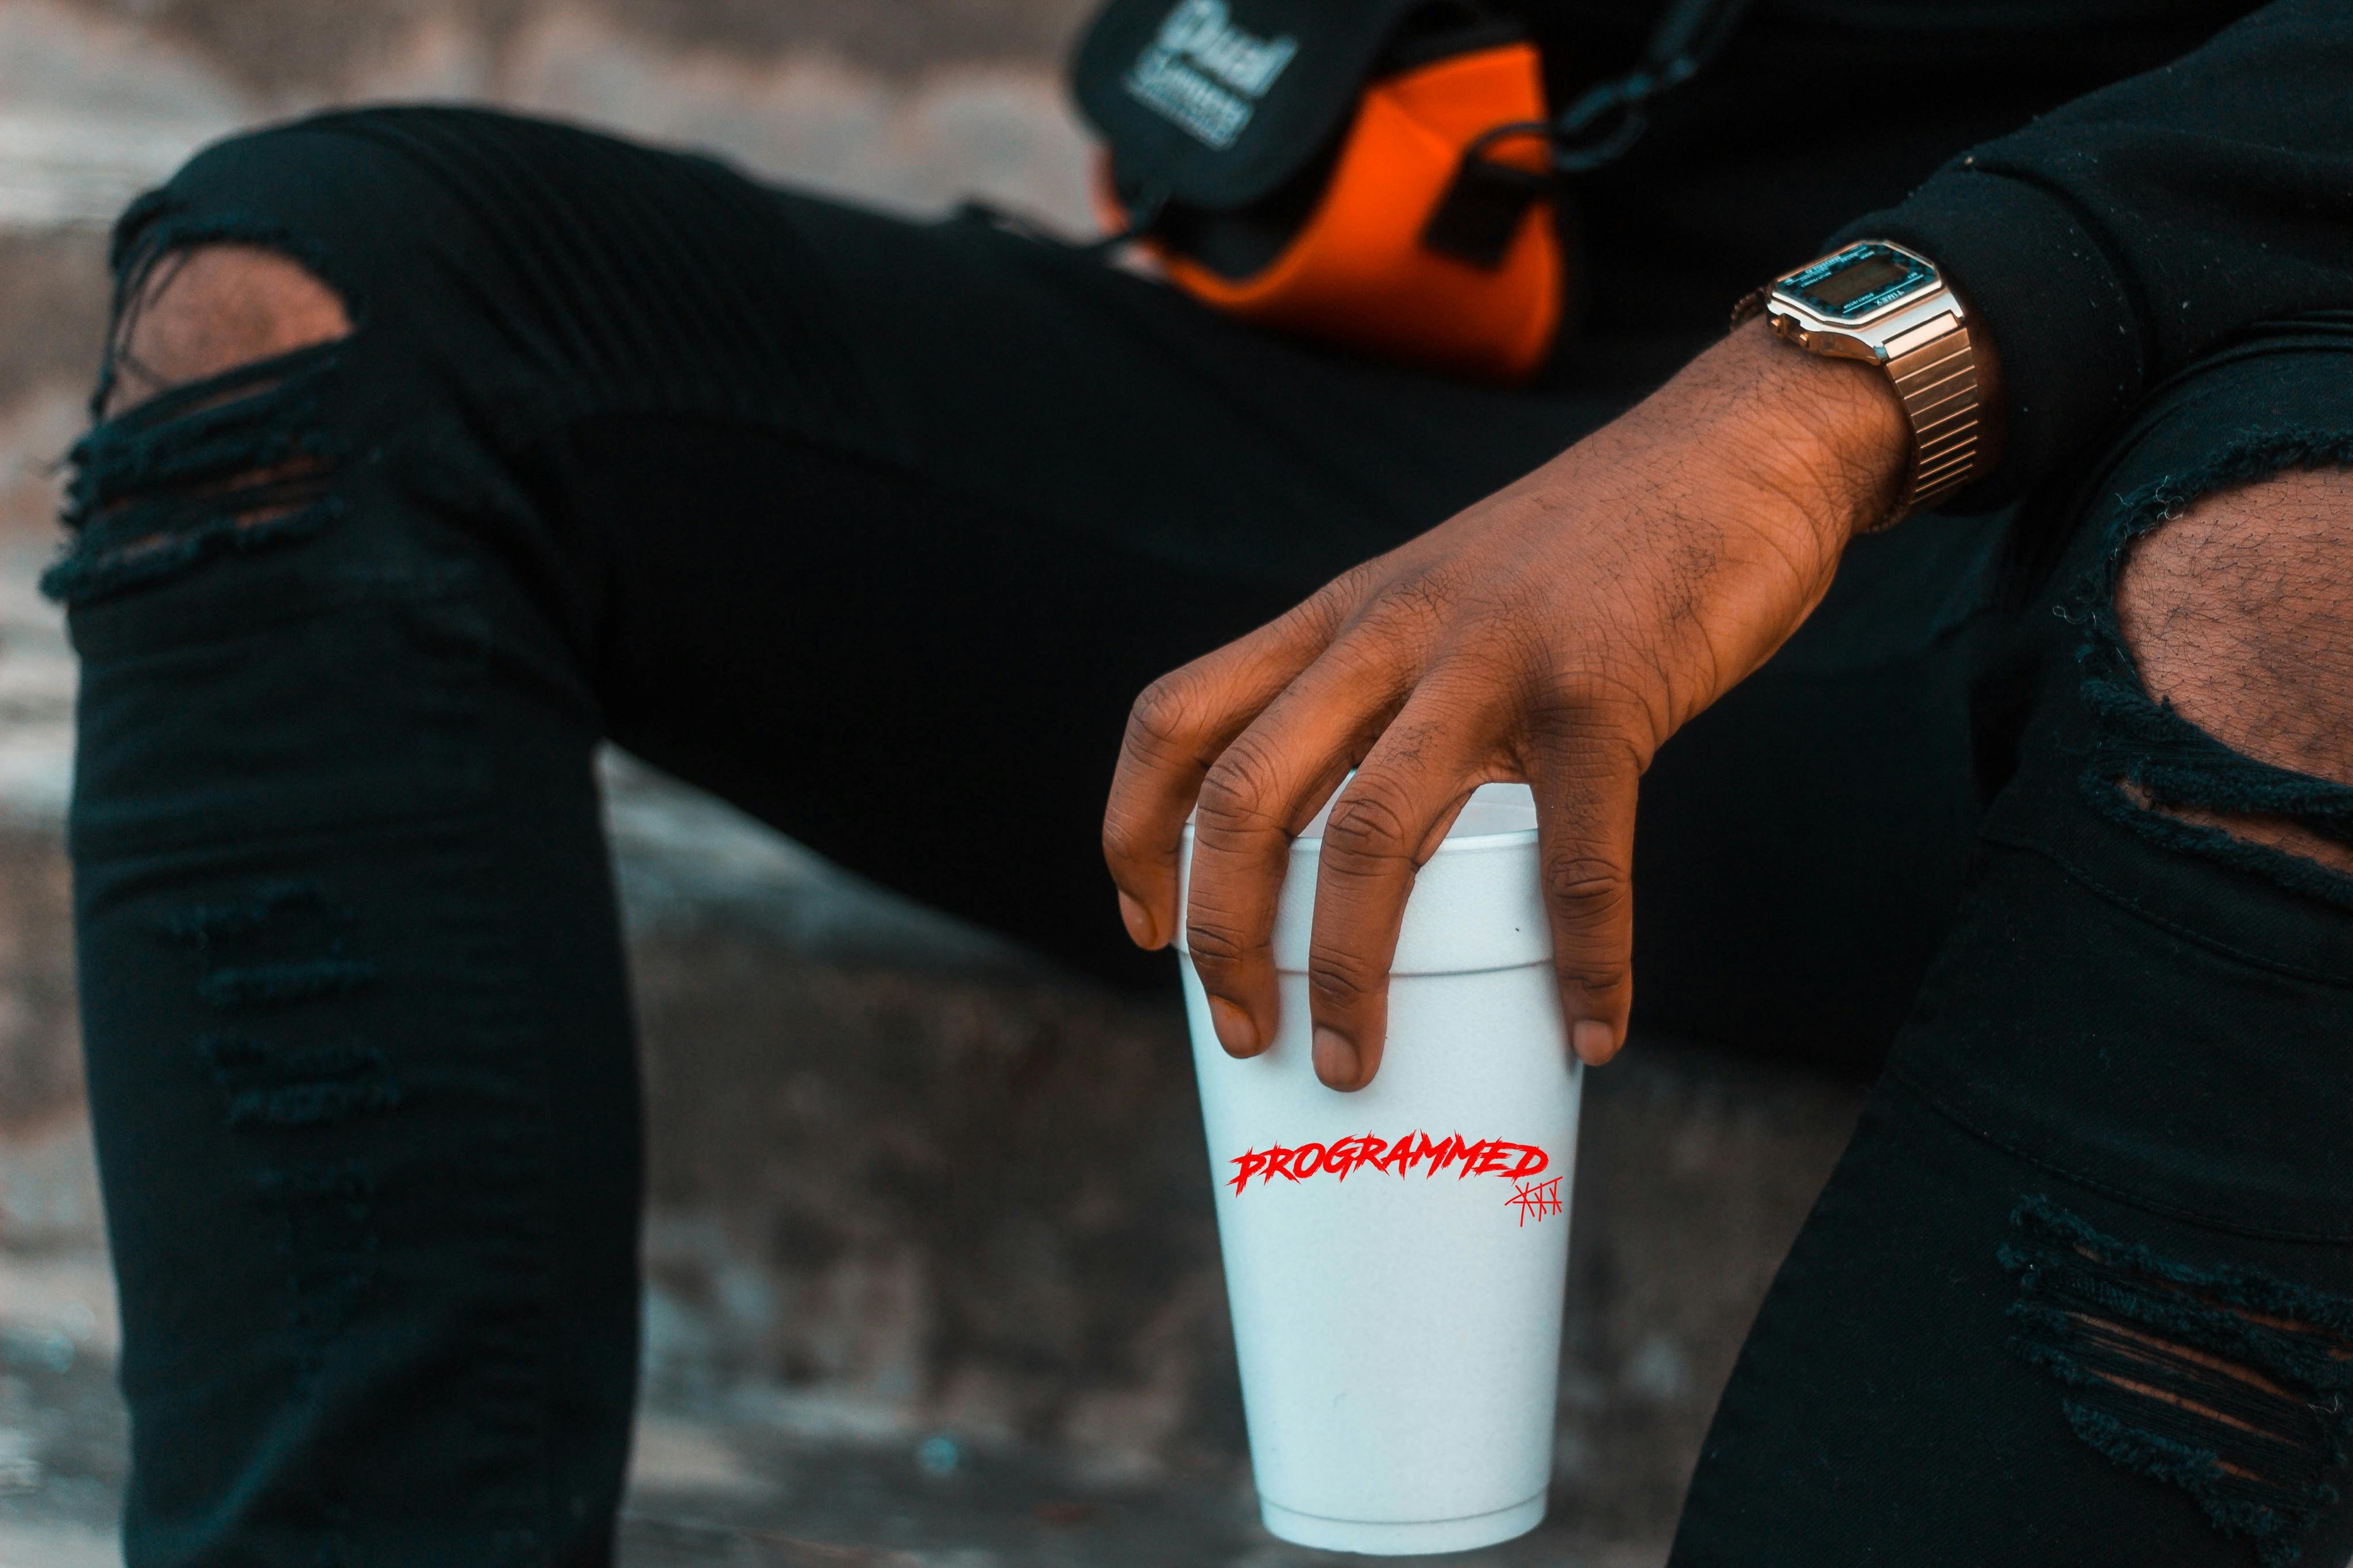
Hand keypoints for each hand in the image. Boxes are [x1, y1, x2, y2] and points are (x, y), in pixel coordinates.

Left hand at [1101, 318, 1927, 1088]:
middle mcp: (1389, 632)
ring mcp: (1491, 659)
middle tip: (1243, 1034)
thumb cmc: (1592, 552)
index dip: (1132, 829)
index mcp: (1341, 617)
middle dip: (1220, 935)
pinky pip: (1575, 855)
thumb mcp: (1445, 598)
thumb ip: (1393, 689)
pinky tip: (1593, 1028)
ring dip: (1348, 970)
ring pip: (1370, 831)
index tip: (1143, 926)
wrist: (1738, 447)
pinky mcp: (1604, 690)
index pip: (1180, 716)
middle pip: (1244, 792)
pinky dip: (1584, 959)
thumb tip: (1365, 844)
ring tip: (1356, 1066)